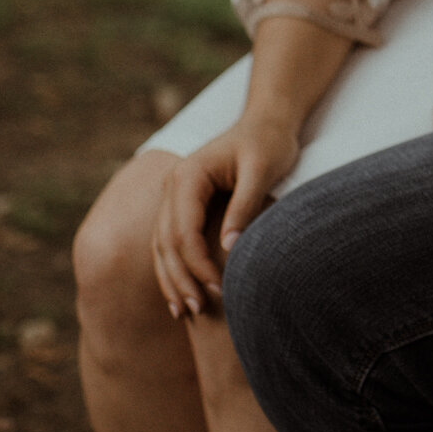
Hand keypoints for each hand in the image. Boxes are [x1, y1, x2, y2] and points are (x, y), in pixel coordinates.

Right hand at [152, 117, 301, 318]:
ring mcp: (174, 194)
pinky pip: (170, 241)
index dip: (197, 264)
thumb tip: (230, 249)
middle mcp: (173, 185)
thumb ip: (244, 207)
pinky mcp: (183, 203)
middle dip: (180, 278)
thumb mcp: (262, 171)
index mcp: (188, 176)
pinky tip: (183, 291)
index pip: (183, 230)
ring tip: (185, 311)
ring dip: (172, 278)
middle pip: (167, 242)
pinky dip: (174, 267)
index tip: (217, 288)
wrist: (267, 120)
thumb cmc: (269, 142)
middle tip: (196, 310)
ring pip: (162, 245)